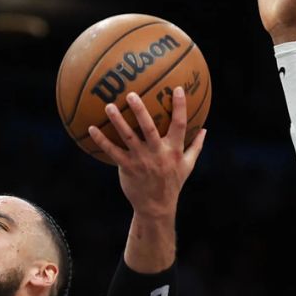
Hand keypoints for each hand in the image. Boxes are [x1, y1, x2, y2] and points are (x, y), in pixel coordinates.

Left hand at [87, 88, 205, 218]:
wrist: (156, 207)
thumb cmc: (172, 183)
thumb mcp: (188, 166)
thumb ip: (195, 146)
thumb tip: (205, 129)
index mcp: (173, 150)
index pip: (179, 125)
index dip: (179, 107)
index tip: (176, 89)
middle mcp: (157, 153)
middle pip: (149, 128)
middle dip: (140, 110)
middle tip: (131, 94)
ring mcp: (141, 160)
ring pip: (128, 137)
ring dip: (117, 121)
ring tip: (108, 106)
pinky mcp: (127, 167)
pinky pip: (112, 151)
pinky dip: (101, 140)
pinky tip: (91, 128)